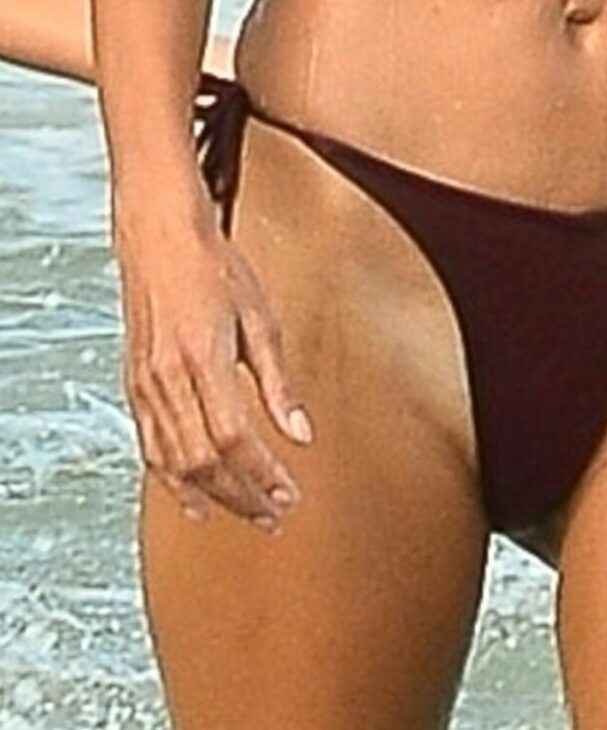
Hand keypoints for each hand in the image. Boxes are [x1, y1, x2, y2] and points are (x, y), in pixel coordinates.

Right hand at [115, 182, 313, 534]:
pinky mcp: (134, 386)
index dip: (264, 474)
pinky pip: (151, 448)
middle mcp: (168, 378)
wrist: (160, 236)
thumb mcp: (261, 321)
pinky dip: (174, 482)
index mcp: (203, 359)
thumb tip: (302, 434)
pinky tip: (196, 501)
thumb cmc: (214, 268)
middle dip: (243, 496)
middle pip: (205, 461)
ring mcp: (145, 385)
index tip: (291, 495)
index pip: (235, 438)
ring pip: (175, 463)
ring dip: (214, 496)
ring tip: (248, 514)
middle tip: (276, 516)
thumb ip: (280, 385)